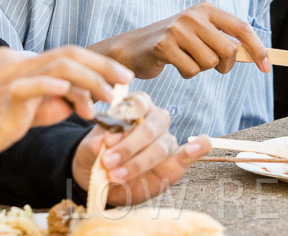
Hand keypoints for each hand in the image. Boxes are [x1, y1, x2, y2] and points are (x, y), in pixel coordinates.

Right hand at [0, 45, 134, 167]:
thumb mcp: (21, 112)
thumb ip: (48, 103)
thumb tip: (76, 101)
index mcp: (18, 60)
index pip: (65, 57)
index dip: (95, 68)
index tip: (116, 81)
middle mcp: (16, 61)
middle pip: (68, 53)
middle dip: (102, 66)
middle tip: (125, 80)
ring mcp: (9, 75)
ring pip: (59, 64)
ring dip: (90, 79)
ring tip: (109, 97)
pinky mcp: (3, 96)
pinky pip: (32, 84)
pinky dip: (54, 86)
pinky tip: (73, 94)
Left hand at [71, 92, 209, 205]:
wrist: (102, 182)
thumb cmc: (96, 159)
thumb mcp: (88, 152)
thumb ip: (94, 146)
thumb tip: (101, 142)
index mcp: (135, 107)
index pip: (137, 104)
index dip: (123, 123)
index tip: (106, 143)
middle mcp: (153, 119)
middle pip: (150, 126)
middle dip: (129, 147)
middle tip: (107, 163)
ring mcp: (166, 139)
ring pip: (162, 144)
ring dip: (140, 162)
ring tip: (117, 176)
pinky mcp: (176, 162)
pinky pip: (193, 151)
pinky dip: (198, 147)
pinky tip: (197, 146)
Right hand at [89, 2, 269, 78]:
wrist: (134, 47)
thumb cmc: (174, 44)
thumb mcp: (201, 34)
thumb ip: (225, 41)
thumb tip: (258, 56)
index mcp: (207, 9)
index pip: (242, 28)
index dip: (258, 49)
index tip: (267, 67)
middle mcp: (194, 15)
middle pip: (228, 50)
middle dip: (224, 65)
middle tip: (212, 65)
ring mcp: (178, 29)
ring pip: (210, 63)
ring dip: (200, 69)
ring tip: (186, 59)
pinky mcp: (164, 45)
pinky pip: (191, 70)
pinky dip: (186, 73)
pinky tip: (174, 63)